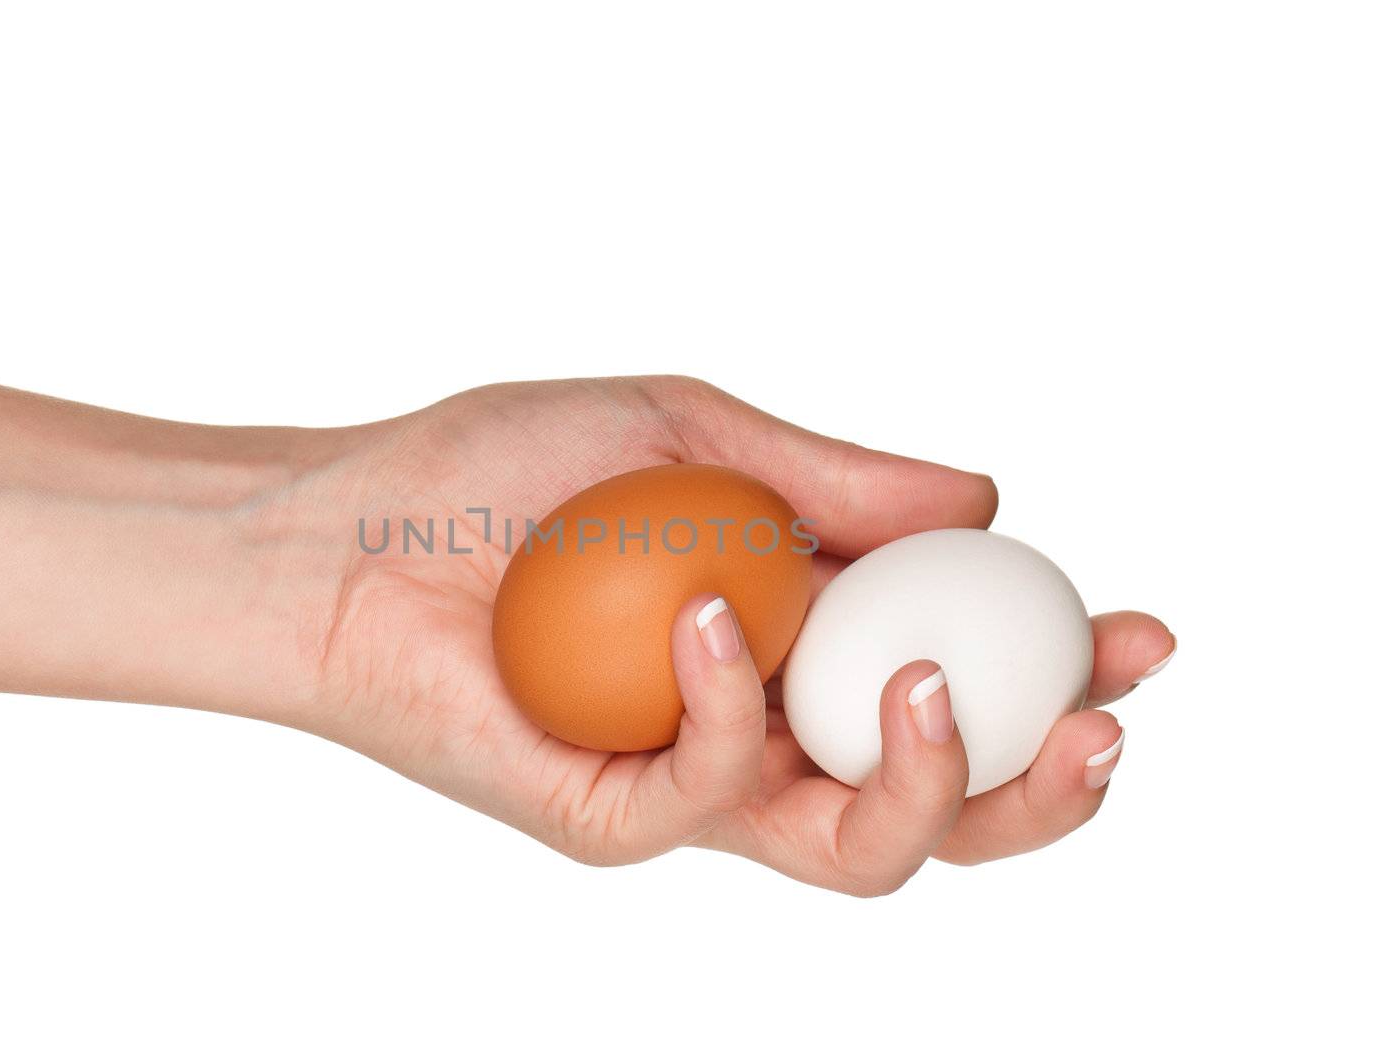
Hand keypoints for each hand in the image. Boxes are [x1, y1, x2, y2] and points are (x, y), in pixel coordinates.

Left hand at [277, 376, 1174, 893]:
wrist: (347, 529)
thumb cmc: (500, 472)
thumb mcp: (692, 432)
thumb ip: (831, 476)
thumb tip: (986, 499)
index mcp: (800, 643)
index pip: (955, 680)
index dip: (1059, 674)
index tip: (1140, 631)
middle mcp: (762, 729)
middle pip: (936, 804)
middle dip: (1039, 785)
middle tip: (1096, 722)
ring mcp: (689, 786)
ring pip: (855, 853)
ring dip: (927, 784)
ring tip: (932, 686)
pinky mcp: (609, 820)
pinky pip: (710, 800)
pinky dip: (729, 708)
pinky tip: (711, 615)